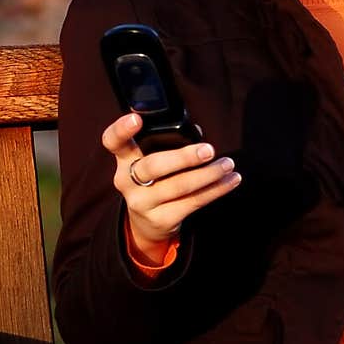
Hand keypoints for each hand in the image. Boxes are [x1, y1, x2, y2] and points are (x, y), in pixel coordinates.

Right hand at [102, 112, 241, 264]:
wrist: (146, 225)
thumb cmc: (156, 181)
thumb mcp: (150, 162)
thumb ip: (166, 146)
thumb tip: (197, 133)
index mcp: (124, 160)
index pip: (113, 142)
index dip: (121, 129)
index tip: (136, 118)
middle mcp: (128, 182)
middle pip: (153, 166)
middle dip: (184, 157)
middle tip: (209, 150)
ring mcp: (142, 203)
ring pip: (179, 186)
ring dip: (209, 174)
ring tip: (227, 164)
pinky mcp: (161, 220)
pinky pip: (193, 202)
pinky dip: (216, 190)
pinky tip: (230, 180)